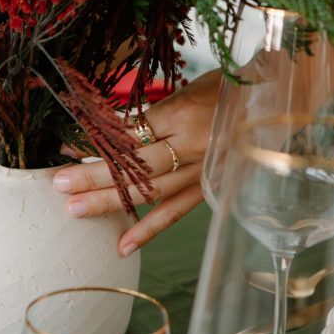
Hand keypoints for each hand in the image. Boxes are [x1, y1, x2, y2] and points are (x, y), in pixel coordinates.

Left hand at [52, 68, 221, 254]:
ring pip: (150, 193)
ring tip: (76, 210)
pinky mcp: (209, 187)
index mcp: (184, 114)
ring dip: (110, 204)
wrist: (274, 102)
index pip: (131, 134)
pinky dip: (149, 230)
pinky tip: (123, 246)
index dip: (97, 144)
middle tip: (59, 185)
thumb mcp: (188, 88)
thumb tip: (111, 134)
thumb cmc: (226, 88)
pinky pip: (176, 211)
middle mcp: (193, 146)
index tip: (67, 149)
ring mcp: (202, 170)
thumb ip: (153, 114)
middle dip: (94, 177)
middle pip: (135, 167)